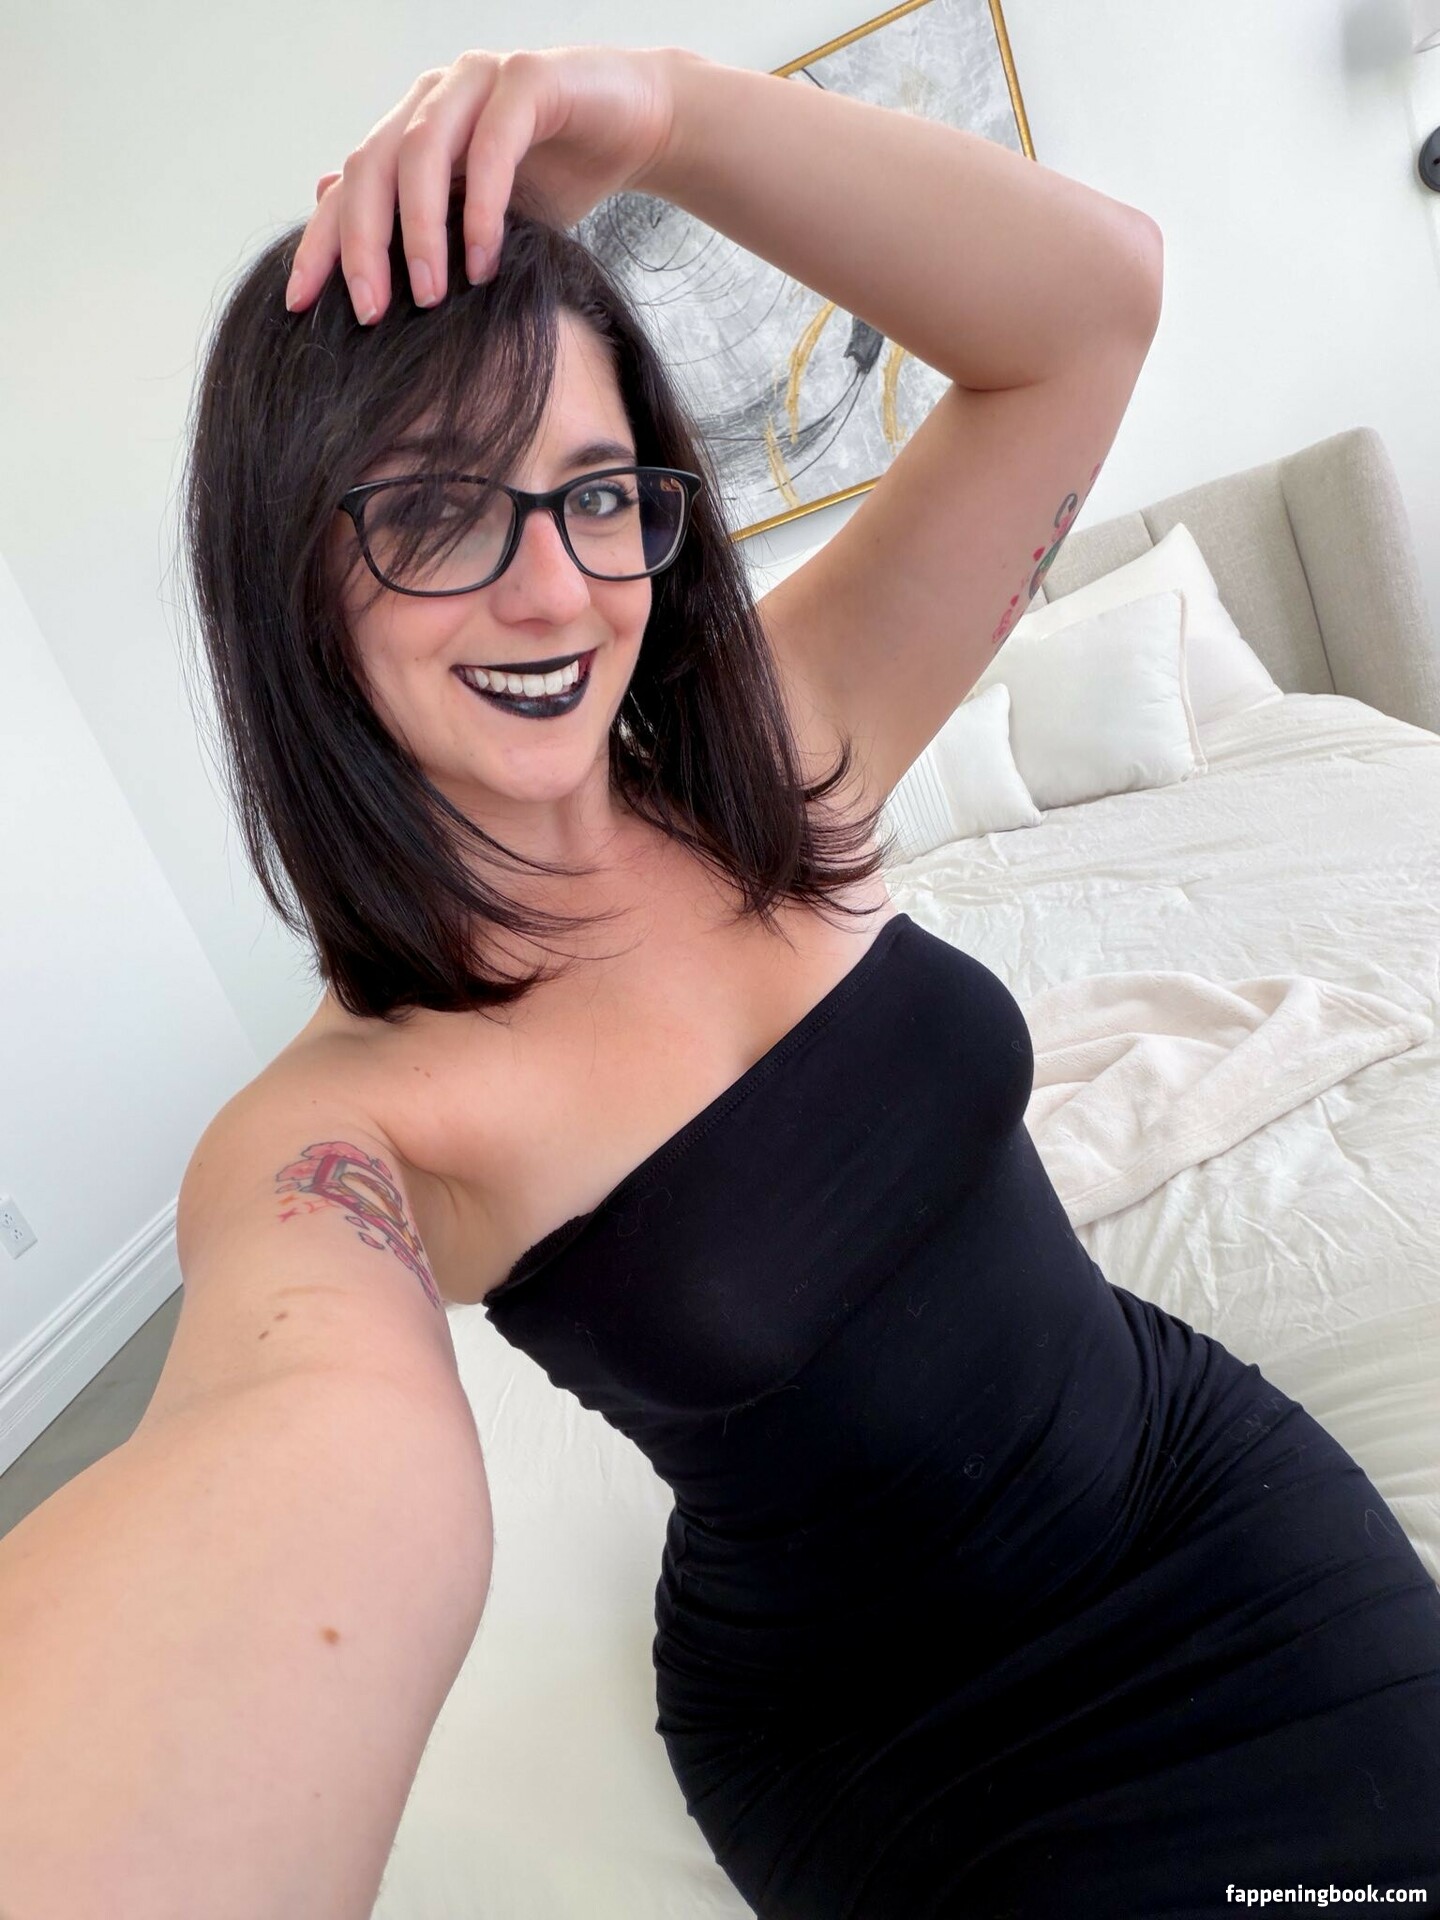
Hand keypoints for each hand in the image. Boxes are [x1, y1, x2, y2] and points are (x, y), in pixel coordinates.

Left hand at [286, 44, 686, 324]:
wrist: (641, 127)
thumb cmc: (560, 175)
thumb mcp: (483, 219)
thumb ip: (424, 225)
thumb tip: (332, 209)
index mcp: (413, 129)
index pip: (349, 185)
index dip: (319, 242)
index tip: (299, 304)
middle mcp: (434, 98)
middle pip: (371, 167)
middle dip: (361, 244)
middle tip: (370, 312)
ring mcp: (478, 82)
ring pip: (421, 152)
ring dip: (419, 231)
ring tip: (430, 295)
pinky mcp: (529, 80)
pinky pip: (491, 146)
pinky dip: (483, 208)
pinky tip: (484, 261)